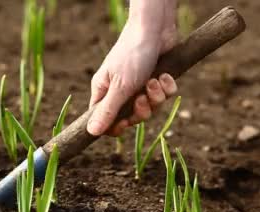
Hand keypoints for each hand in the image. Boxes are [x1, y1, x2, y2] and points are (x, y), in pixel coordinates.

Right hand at [87, 3, 178, 136]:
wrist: (155, 30)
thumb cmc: (131, 55)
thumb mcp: (119, 87)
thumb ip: (107, 111)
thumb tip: (92, 132)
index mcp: (104, 91)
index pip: (105, 120)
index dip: (116, 126)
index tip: (125, 124)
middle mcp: (121, 90)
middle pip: (132, 117)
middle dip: (141, 111)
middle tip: (142, 98)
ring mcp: (140, 85)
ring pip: (151, 108)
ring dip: (155, 97)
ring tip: (154, 81)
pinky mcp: (158, 80)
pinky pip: (165, 96)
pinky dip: (167, 87)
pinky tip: (164, 75)